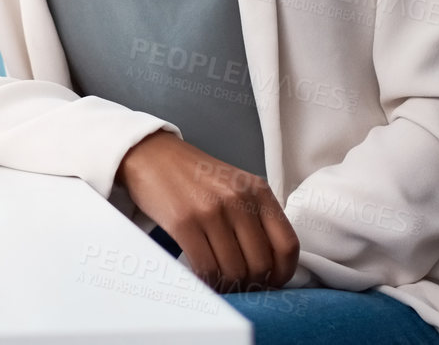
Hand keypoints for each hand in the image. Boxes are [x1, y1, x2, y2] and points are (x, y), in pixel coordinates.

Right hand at [117, 130, 298, 291]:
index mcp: (257, 190)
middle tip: (240, 284)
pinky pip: (206, 268)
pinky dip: (207, 281)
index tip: (273, 282)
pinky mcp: (184, 222)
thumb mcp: (234, 185)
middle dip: (252, 282)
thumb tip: (268, 263)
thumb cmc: (193, 175)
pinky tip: (203, 277)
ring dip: (228, 284)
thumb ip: (255, 216)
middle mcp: (238, 199)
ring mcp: (211, 210)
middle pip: (260, 263)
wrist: (151, 154)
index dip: (283, 273)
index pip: (287, 244)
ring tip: (220, 281)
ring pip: (234, 270)